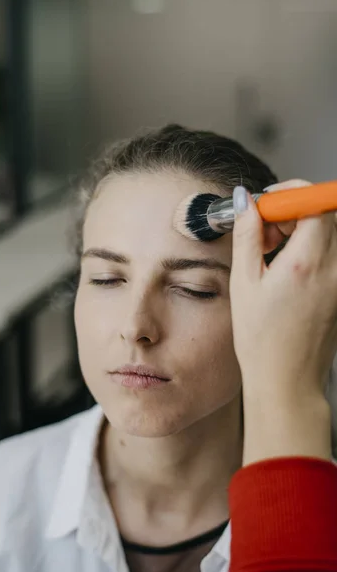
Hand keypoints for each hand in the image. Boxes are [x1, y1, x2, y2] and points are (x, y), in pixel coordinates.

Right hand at [230, 180, 336, 461]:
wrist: (287, 378)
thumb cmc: (262, 340)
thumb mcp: (244, 284)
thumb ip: (246, 237)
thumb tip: (247, 204)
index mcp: (306, 264)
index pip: (315, 202)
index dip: (291, 193)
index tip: (268, 203)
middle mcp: (333, 269)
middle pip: (327, 212)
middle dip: (295, 210)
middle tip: (267, 230)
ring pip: (331, 231)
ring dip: (303, 227)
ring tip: (274, 251)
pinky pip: (332, 251)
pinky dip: (310, 247)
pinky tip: (286, 267)